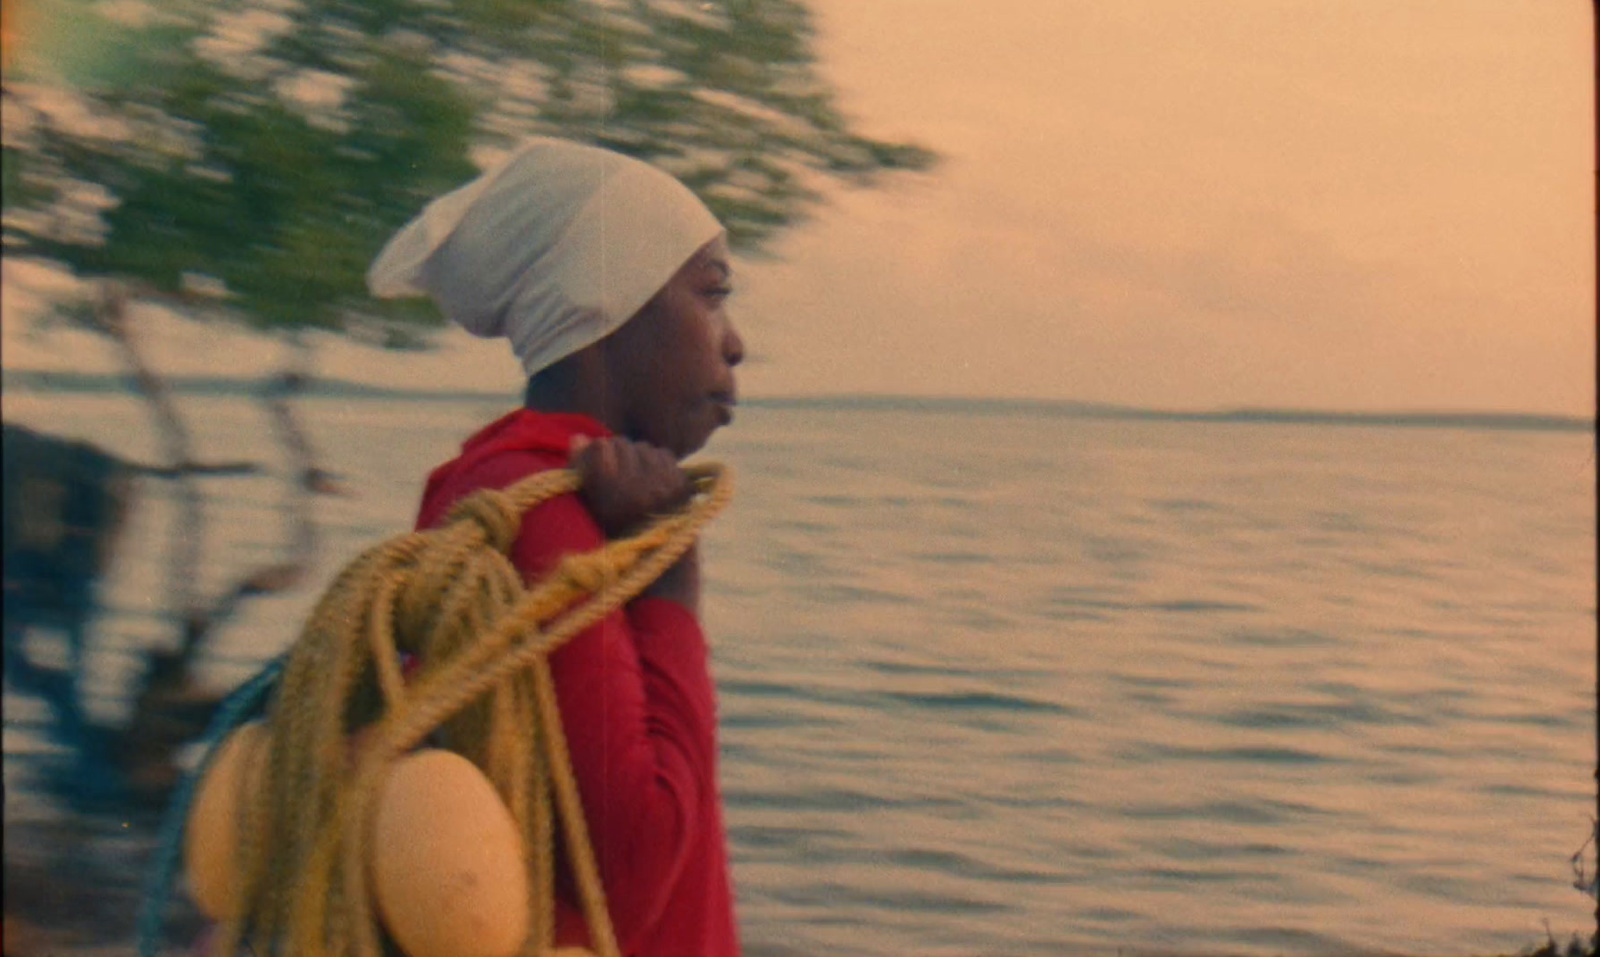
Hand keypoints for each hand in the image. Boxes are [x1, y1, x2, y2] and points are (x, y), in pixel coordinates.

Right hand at [569, 435, 693, 538]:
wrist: (657, 557)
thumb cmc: (613, 533)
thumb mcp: (588, 507)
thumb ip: (581, 472)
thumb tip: (578, 438)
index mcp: (615, 500)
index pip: (601, 446)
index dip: (594, 452)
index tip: (595, 463)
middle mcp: (643, 492)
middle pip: (621, 443)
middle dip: (615, 453)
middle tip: (614, 470)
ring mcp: (667, 488)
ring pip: (643, 447)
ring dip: (636, 457)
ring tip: (633, 478)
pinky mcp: (683, 486)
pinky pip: (663, 454)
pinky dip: (655, 463)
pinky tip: (650, 481)